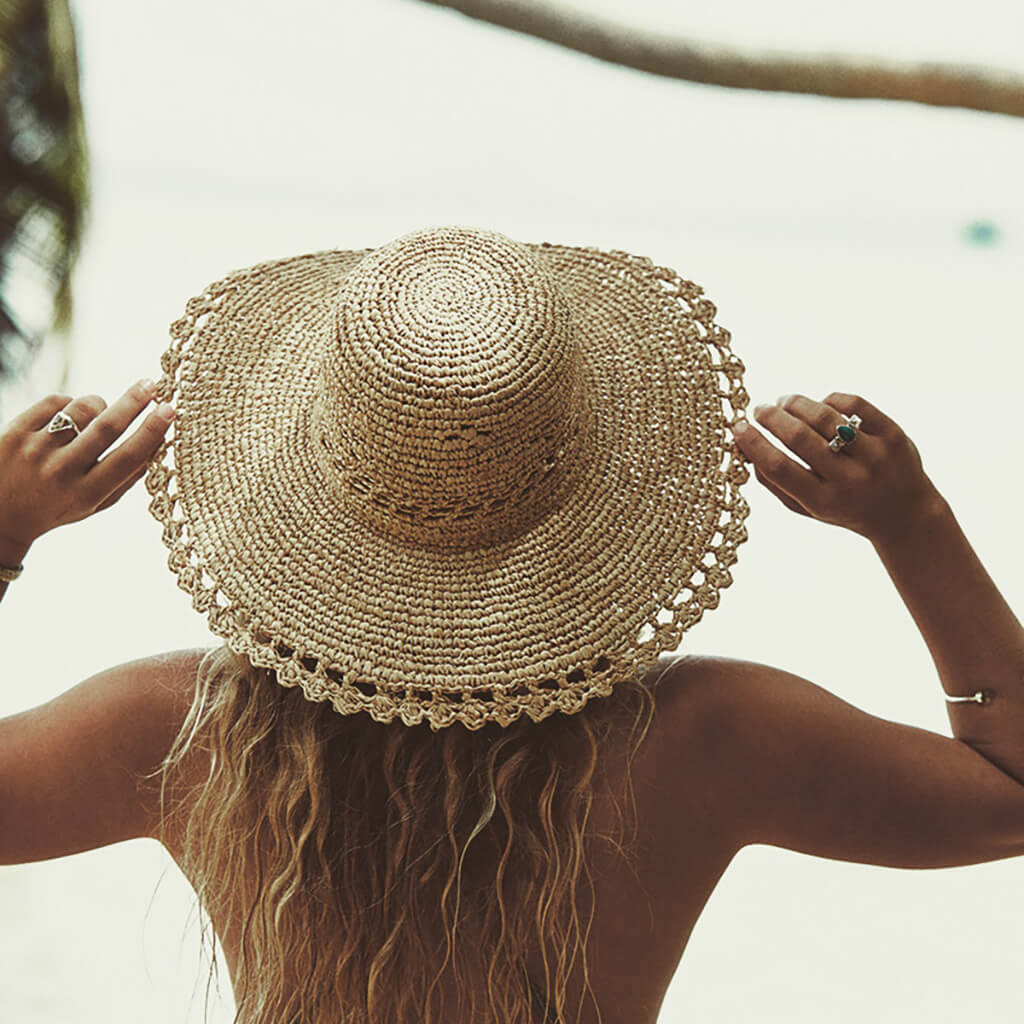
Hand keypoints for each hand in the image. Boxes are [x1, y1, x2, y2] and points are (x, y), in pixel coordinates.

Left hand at [0, 379, 173, 555]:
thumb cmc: (56, 506)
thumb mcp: (93, 504)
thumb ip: (126, 479)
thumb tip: (159, 443)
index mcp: (87, 493)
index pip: (128, 457)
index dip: (152, 431)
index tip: (169, 410)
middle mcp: (61, 471)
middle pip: (107, 427)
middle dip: (135, 402)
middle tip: (152, 384)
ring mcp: (35, 450)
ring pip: (82, 408)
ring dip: (99, 405)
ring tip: (98, 412)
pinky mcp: (14, 432)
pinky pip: (55, 402)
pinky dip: (69, 404)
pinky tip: (68, 416)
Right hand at [729, 391, 944, 543]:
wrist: (904, 514)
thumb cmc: (844, 508)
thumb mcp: (807, 508)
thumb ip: (774, 483)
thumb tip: (743, 447)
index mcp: (823, 501)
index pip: (779, 467)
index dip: (753, 443)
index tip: (737, 427)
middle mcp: (850, 479)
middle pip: (799, 437)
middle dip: (772, 417)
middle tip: (759, 409)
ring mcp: (874, 456)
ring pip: (825, 416)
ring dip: (796, 404)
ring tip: (784, 402)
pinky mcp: (893, 435)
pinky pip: (854, 404)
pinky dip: (829, 400)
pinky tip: (820, 406)